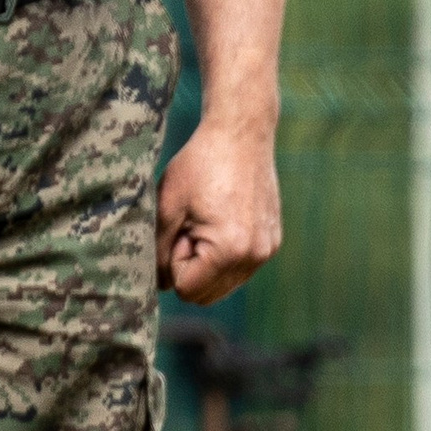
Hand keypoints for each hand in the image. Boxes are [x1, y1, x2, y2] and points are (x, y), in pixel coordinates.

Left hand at [156, 120, 280, 305]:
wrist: (242, 134)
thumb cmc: (200, 163)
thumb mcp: (168, 206)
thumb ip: (159, 250)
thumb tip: (158, 285)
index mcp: (229, 250)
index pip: (187, 289)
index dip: (174, 263)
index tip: (180, 230)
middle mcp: (254, 257)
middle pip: (207, 295)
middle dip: (191, 268)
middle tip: (190, 228)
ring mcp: (267, 252)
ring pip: (224, 286)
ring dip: (207, 263)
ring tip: (205, 224)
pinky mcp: (272, 243)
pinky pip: (240, 270)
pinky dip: (224, 256)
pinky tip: (222, 221)